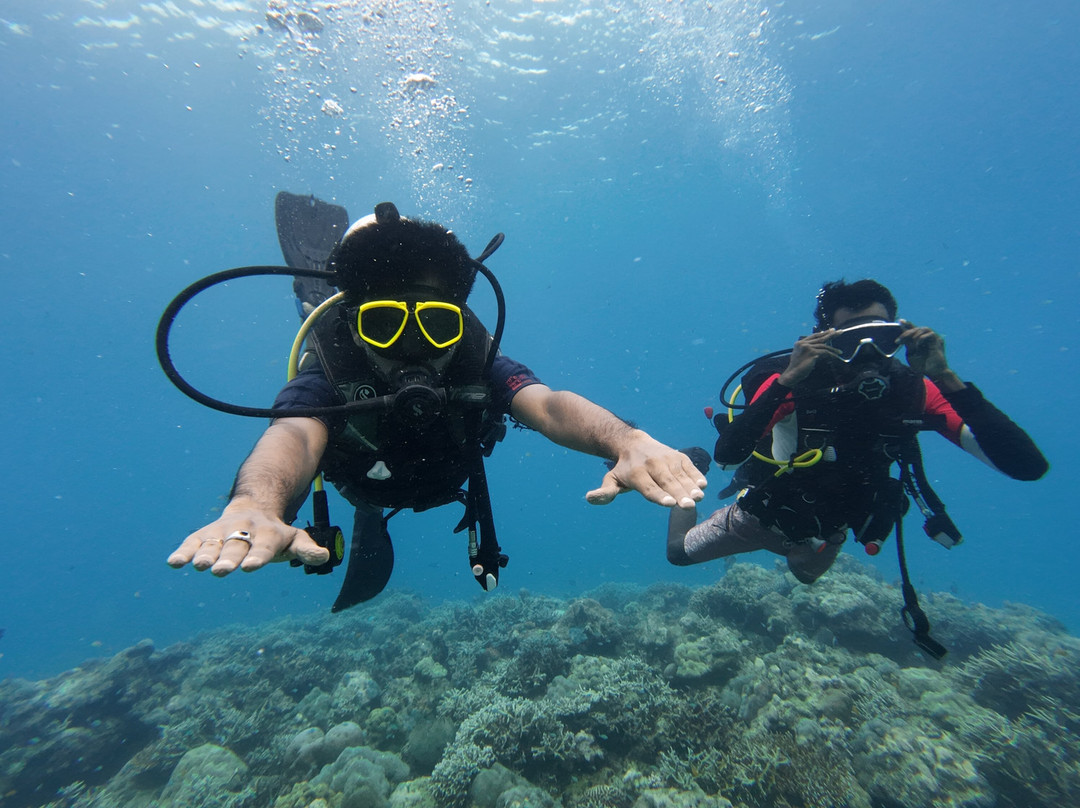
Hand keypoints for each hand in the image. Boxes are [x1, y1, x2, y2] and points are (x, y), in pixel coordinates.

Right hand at [167, 506, 329, 575]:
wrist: (253, 507)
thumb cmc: (276, 533)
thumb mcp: (294, 539)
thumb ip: (307, 549)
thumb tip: (324, 556)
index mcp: (268, 535)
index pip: (264, 547)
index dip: (258, 556)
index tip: (250, 567)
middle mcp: (244, 531)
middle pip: (236, 546)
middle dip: (228, 559)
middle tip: (220, 571)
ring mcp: (224, 531)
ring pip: (213, 543)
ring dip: (204, 555)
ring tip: (198, 565)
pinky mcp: (206, 534)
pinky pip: (193, 541)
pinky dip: (184, 551)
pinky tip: (173, 562)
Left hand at [586, 433, 706, 508]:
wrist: (633, 443)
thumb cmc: (624, 469)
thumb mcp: (611, 480)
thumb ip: (605, 492)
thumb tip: (589, 498)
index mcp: (636, 474)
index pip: (649, 488)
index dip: (659, 496)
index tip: (670, 503)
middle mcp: (652, 465)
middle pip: (667, 483)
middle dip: (679, 494)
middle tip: (688, 505)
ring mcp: (667, 459)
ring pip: (680, 476)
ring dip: (691, 487)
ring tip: (699, 497)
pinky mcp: (678, 456)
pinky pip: (688, 467)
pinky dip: (696, 475)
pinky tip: (703, 484)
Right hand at [778, 330, 840, 385]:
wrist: (793, 373)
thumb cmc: (797, 366)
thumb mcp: (801, 355)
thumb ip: (808, 349)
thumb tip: (820, 348)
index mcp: (800, 343)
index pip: (814, 336)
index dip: (823, 333)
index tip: (831, 330)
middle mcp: (803, 343)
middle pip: (820, 337)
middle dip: (831, 334)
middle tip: (840, 331)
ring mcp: (808, 347)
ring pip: (824, 345)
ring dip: (833, 349)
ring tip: (839, 352)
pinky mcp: (812, 353)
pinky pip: (825, 352)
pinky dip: (831, 355)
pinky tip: (836, 357)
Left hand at [898, 319, 950, 379]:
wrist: (932, 372)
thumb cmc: (922, 365)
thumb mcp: (911, 354)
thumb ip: (908, 345)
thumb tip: (903, 337)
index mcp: (918, 340)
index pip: (912, 330)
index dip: (906, 324)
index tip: (900, 321)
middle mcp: (925, 337)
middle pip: (916, 328)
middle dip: (906, 332)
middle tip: (900, 340)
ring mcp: (932, 338)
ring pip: (923, 329)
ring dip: (914, 334)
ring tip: (910, 343)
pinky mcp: (938, 341)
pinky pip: (930, 334)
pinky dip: (922, 338)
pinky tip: (918, 344)